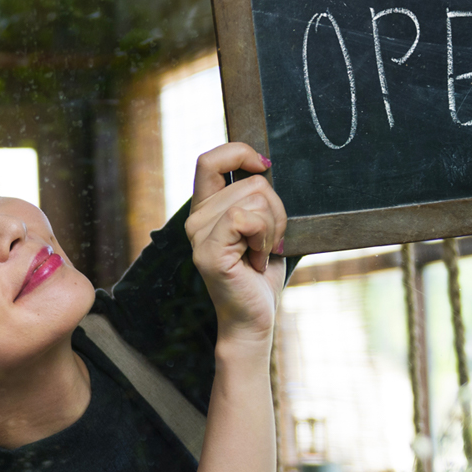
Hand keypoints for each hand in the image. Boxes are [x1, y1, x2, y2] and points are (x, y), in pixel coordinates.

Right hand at [185, 143, 286, 348]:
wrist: (253, 319)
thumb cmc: (259, 276)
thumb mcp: (261, 227)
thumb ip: (256, 198)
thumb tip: (266, 163)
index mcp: (205, 210)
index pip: (210, 160)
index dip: (239, 153)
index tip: (264, 166)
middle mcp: (196, 220)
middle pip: (250, 181)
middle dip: (275, 209)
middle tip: (266, 242)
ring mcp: (199, 236)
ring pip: (255, 198)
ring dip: (272, 227)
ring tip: (260, 253)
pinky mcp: (209, 252)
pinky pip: (247, 219)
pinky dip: (264, 238)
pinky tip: (257, 259)